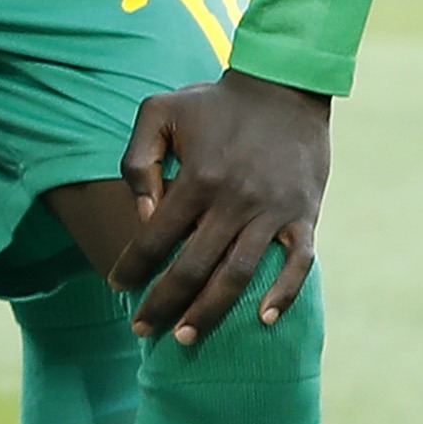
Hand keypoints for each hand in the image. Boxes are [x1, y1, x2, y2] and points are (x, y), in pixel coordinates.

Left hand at [113, 73, 330, 344]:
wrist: (284, 86)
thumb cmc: (214, 101)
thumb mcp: (159, 112)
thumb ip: (138, 160)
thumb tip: (142, 213)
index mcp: (197, 179)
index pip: (155, 237)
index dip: (132, 267)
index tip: (117, 287)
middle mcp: (235, 201)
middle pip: (194, 267)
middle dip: (164, 303)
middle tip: (143, 331)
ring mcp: (274, 211)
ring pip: (240, 275)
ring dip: (212, 310)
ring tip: (187, 337)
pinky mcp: (306, 215)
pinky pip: (298, 263)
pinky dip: (284, 294)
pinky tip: (265, 320)